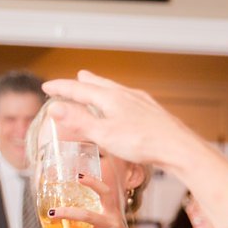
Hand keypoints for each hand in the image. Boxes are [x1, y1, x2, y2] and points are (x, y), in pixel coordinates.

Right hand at [42, 71, 194, 168]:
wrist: (179, 149)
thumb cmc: (143, 143)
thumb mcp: (104, 134)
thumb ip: (78, 121)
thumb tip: (54, 107)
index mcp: (110, 98)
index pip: (78, 89)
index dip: (61, 88)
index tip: (47, 86)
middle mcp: (125, 95)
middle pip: (99, 84)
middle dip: (84, 82)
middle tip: (76, 77)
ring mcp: (141, 102)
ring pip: (116, 90)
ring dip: (102, 88)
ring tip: (97, 86)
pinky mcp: (152, 111)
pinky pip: (129, 98)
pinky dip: (118, 98)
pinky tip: (125, 105)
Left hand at [42, 172, 142, 227]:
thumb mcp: (109, 220)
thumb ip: (94, 213)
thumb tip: (62, 205)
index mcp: (113, 213)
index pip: (106, 194)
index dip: (94, 183)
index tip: (79, 176)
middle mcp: (112, 225)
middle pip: (86, 215)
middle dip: (65, 213)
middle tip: (51, 212)